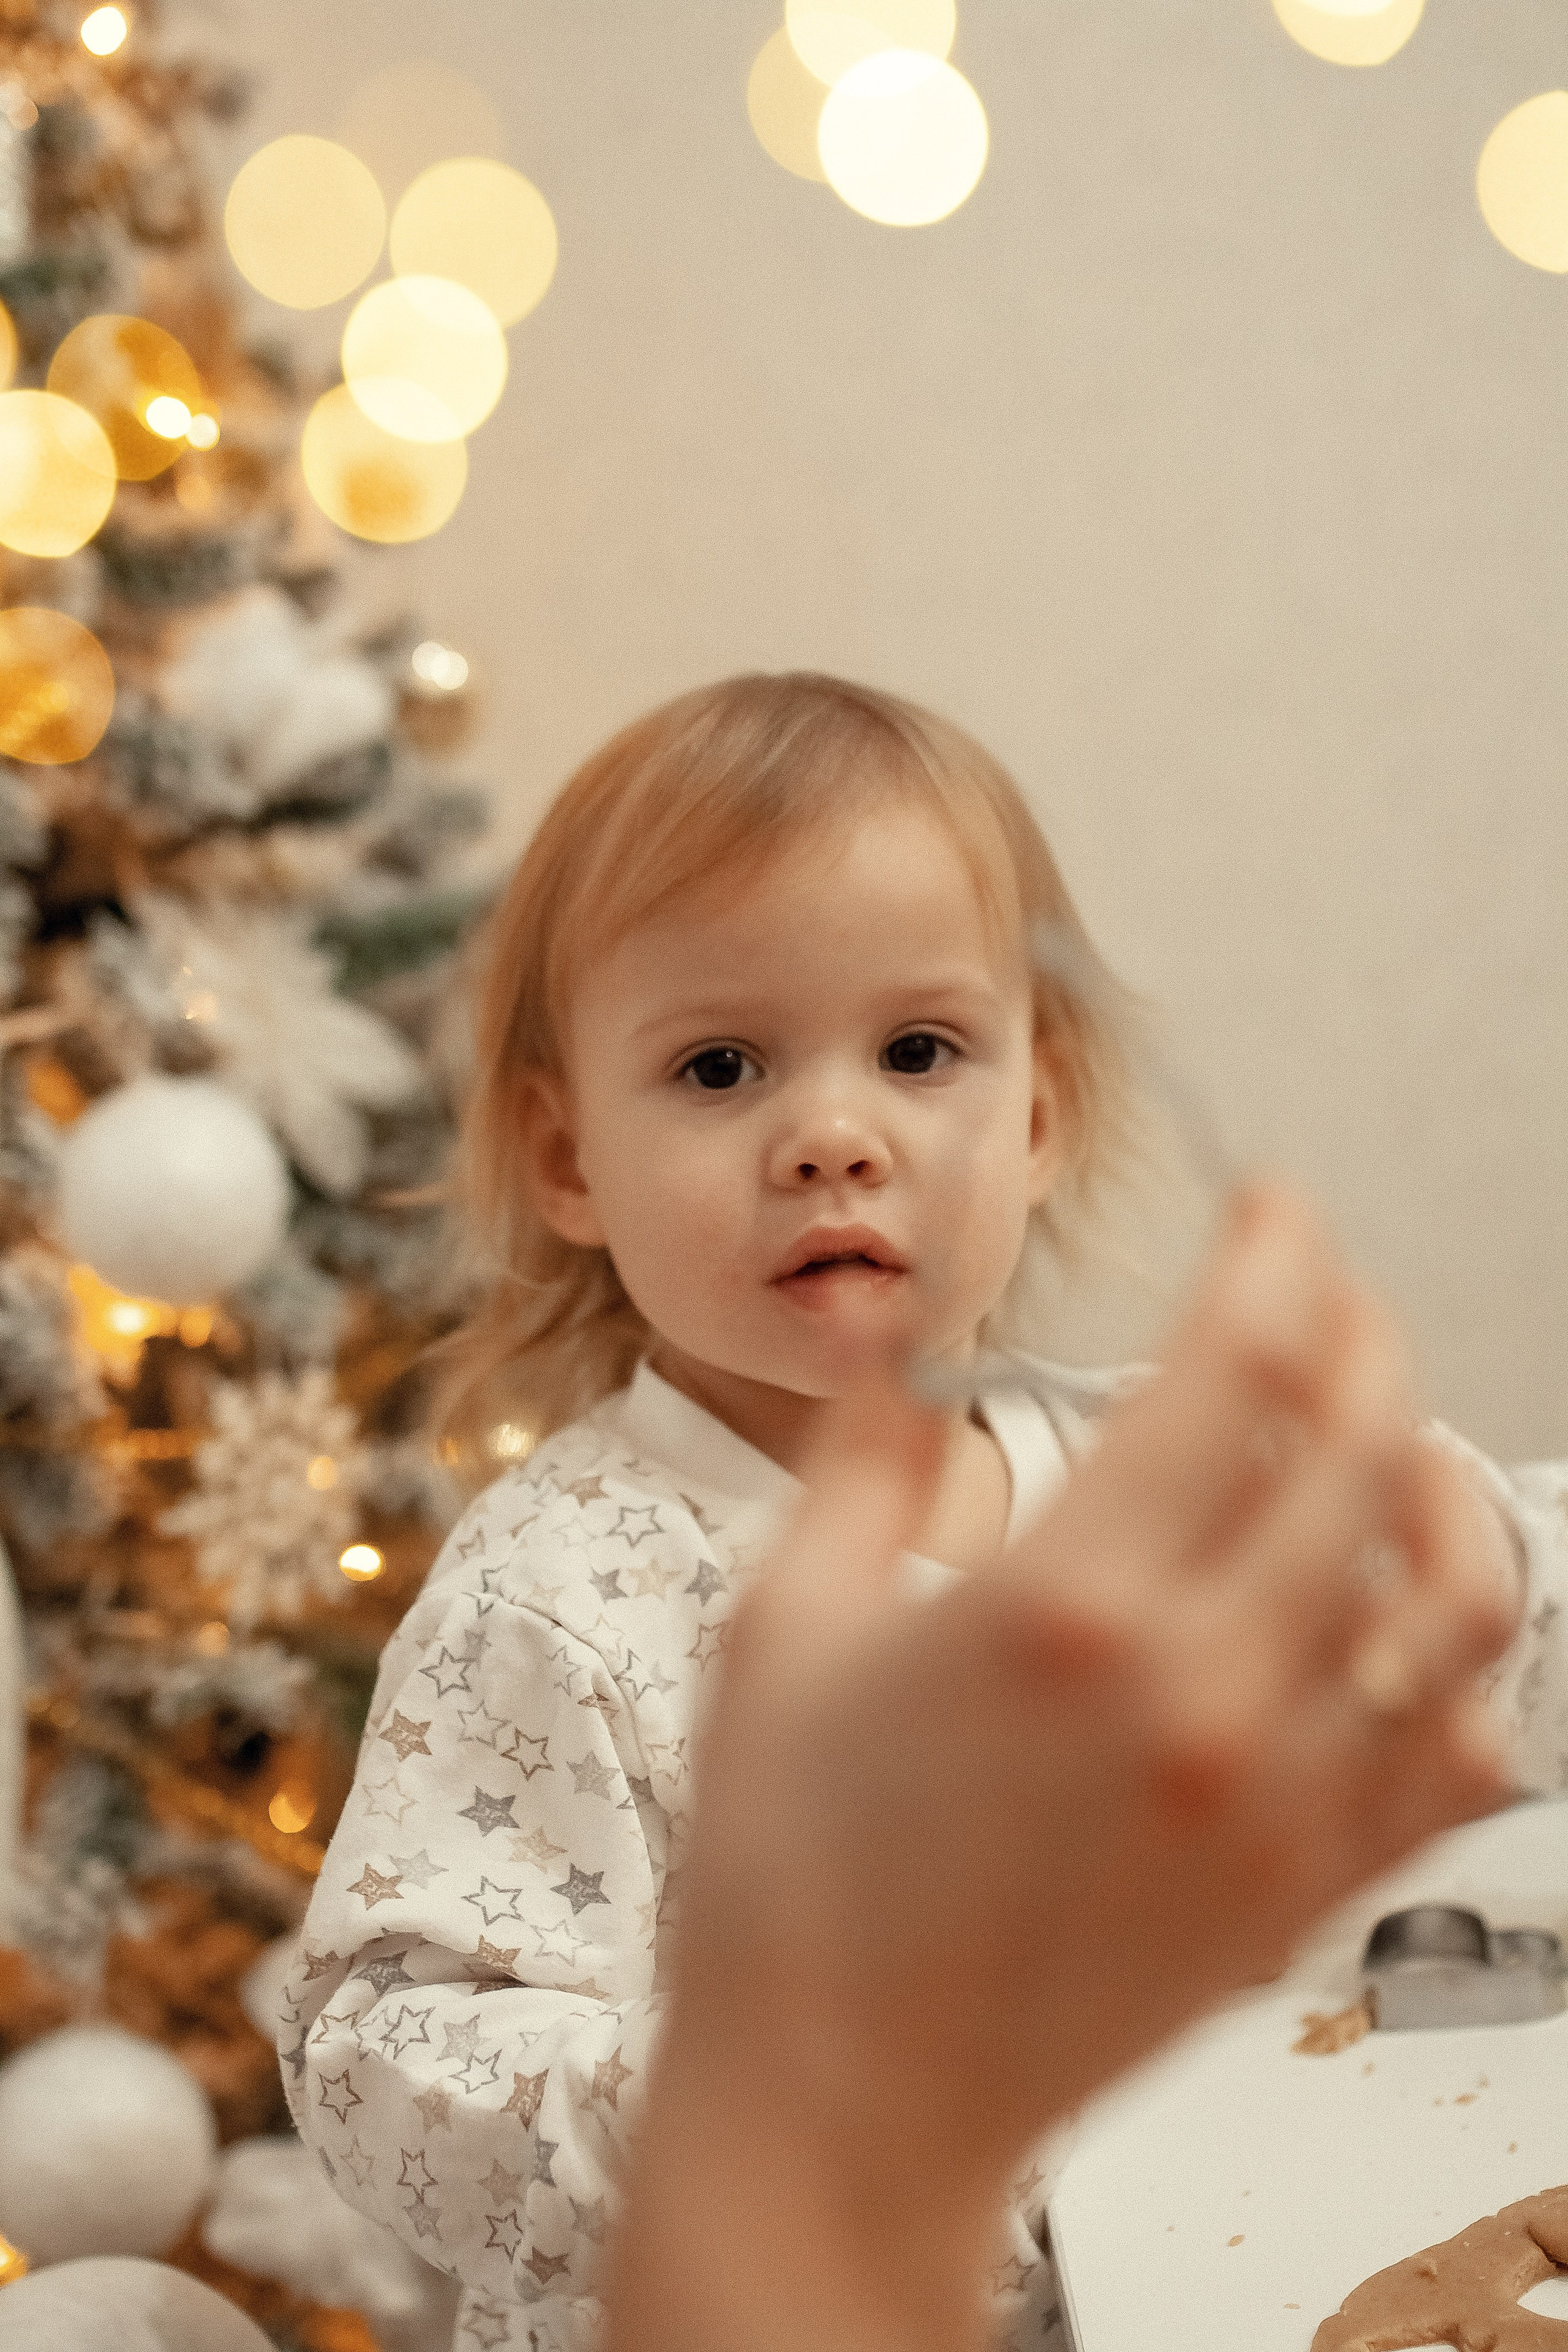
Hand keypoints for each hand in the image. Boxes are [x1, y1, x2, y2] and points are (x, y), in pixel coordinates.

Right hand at [606, 1185, 1517, 2351]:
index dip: (1274, 1251)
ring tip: (1396, 1441)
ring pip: (1451, 1598)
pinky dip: (1462, 1669)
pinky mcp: (1300, 1891)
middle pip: (1365, 1446)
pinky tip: (1413, 1624)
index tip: (1270, 1211)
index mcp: (1065, 1607)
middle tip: (1328, 1289)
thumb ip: (862, 1467)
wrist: (839, 2107)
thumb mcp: (778, 1632)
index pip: (1238, 1363)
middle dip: (1363, 1328)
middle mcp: (1200, 1693)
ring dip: (1441, 1485)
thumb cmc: (790, 1885)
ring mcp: (1271, 1799)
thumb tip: (901, 1364)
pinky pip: (1454, 1758)